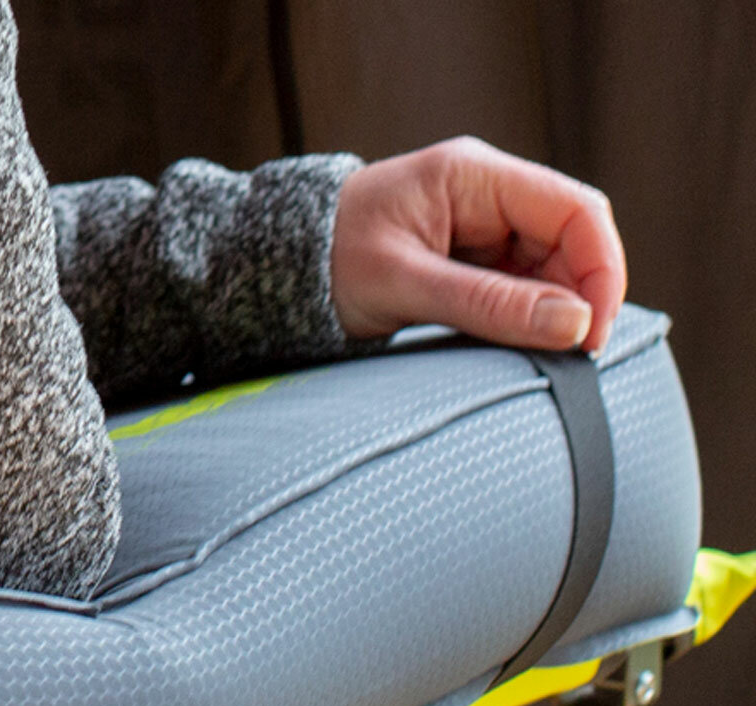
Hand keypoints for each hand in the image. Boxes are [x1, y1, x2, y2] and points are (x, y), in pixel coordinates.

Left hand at [330, 137, 626, 352]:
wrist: (278, 269)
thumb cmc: (326, 263)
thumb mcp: (404, 285)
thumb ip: (487, 304)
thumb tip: (574, 324)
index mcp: (473, 175)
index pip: (574, 210)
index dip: (599, 270)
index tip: (593, 333)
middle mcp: (485, 195)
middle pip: (568, 242)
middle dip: (577, 299)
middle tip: (569, 358)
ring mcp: (478, 229)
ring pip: (546, 271)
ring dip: (550, 314)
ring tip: (537, 358)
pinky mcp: (466, 262)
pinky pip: (514, 289)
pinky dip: (521, 320)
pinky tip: (513, 349)